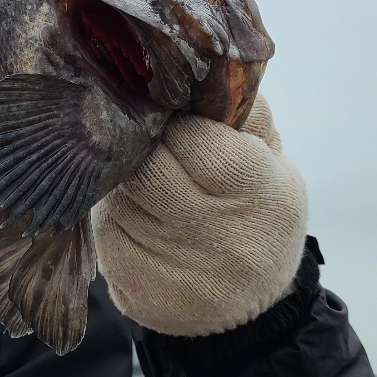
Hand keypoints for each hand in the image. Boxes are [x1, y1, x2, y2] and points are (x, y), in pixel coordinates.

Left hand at [92, 95, 307, 335]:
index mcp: (257, 191)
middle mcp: (213, 234)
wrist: (250, 307)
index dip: (175, 120)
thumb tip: (197, 69)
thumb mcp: (274, 161)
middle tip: (146, 137)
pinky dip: (111, 210)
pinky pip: (102, 226)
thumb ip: (243, 113)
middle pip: (146, 167)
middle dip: (140, 145)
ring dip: (122, 175)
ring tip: (143, 174)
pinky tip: (132, 210)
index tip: (172, 115)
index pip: (192, 138)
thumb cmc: (259, 214)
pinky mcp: (132, 284)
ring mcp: (170, 264)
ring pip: (118, 193)